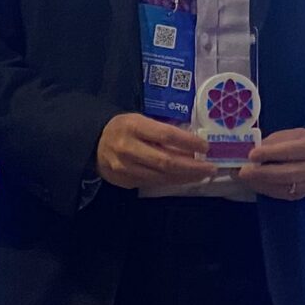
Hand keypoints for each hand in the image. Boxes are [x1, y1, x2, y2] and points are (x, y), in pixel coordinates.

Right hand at [94, 112, 213, 190]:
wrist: (93, 143)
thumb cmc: (124, 128)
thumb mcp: (140, 120)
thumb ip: (162, 131)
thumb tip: (192, 144)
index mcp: (134, 126)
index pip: (166, 135)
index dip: (189, 142)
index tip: (206, 146)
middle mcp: (128, 148)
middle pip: (166, 162)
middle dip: (192, 167)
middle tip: (211, 168)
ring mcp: (125, 168)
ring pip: (161, 177)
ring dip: (185, 177)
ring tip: (202, 175)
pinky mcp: (124, 182)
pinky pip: (153, 183)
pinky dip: (171, 181)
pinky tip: (183, 178)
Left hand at [236, 128, 304, 200]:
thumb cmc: (296, 142)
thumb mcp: (286, 136)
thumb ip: (270, 144)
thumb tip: (247, 153)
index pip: (292, 151)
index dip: (271, 153)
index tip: (252, 155)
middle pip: (288, 173)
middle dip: (263, 173)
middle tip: (243, 171)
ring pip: (284, 186)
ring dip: (261, 183)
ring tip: (245, 177)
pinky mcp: (302, 195)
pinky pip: (281, 194)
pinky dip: (265, 189)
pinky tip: (254, 183)